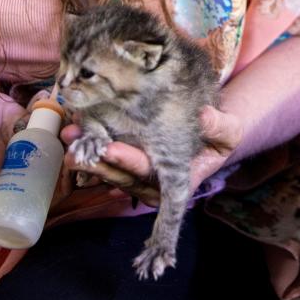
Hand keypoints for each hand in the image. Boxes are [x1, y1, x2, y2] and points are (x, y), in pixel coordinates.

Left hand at [59, 105, 243, 205]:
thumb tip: (206, 117)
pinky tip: (74, 133)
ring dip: (87, 154)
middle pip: (121, 175)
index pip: (148, 172)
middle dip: (98, 160)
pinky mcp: (126, 163)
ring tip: (69, 137)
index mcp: (178, 179)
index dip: (128, 161)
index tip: (109, 148)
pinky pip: (105, 160)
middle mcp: (154, 182)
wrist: (208, 132)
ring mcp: (138, 174)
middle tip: (76, 147)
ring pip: (108, 170)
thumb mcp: (229, 130)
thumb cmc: (218, 133)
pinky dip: (89, 145)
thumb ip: (220, 127)